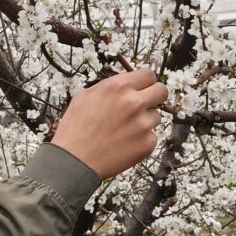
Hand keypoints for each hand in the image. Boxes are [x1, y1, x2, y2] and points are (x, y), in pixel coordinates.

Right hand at [52, 69, 168, 178]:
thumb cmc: (75, 129)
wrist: (74, 161)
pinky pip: (152, 136)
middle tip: (145, 105)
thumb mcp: (84, 96)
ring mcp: (143, 124)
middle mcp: (134, 102)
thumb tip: (126, 83)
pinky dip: (142, 140)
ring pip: (156, 116)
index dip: (146, 82)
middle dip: (155, 96)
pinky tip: (124, 144)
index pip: (149, 75)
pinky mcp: (147, 143)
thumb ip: (109, 86)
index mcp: (118, 87)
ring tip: (123, 131)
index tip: (144, 88)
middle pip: (162, 91)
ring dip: (145, 121)